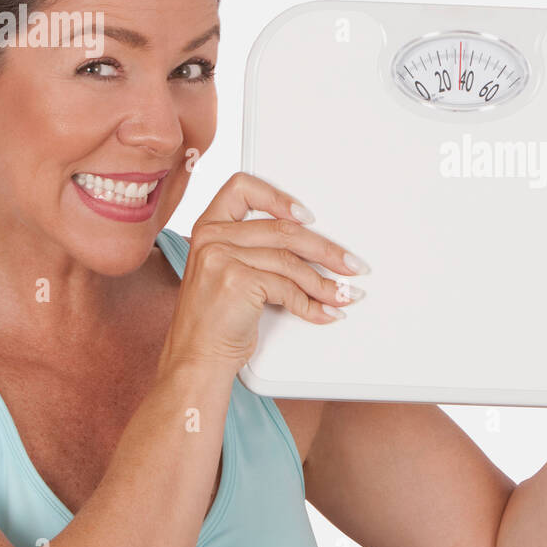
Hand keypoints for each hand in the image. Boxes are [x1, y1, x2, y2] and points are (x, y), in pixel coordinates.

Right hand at [159, 172, 368, 380]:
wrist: (195, 358)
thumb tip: (315, 249)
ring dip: (326, 283)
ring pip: (290, 260)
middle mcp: (211, 237)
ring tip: (344, 295)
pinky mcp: (236, 280)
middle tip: (351, 264)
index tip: (309, 217)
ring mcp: (221, 257)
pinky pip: (288, 288)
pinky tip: (324, 312)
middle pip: (283, 230)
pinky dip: (312, 304)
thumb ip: (257, 251)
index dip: (279, 198)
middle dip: (326, 250)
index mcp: (209, 227)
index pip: (243, 188)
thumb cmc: (215, 322)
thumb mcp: (229, 273)